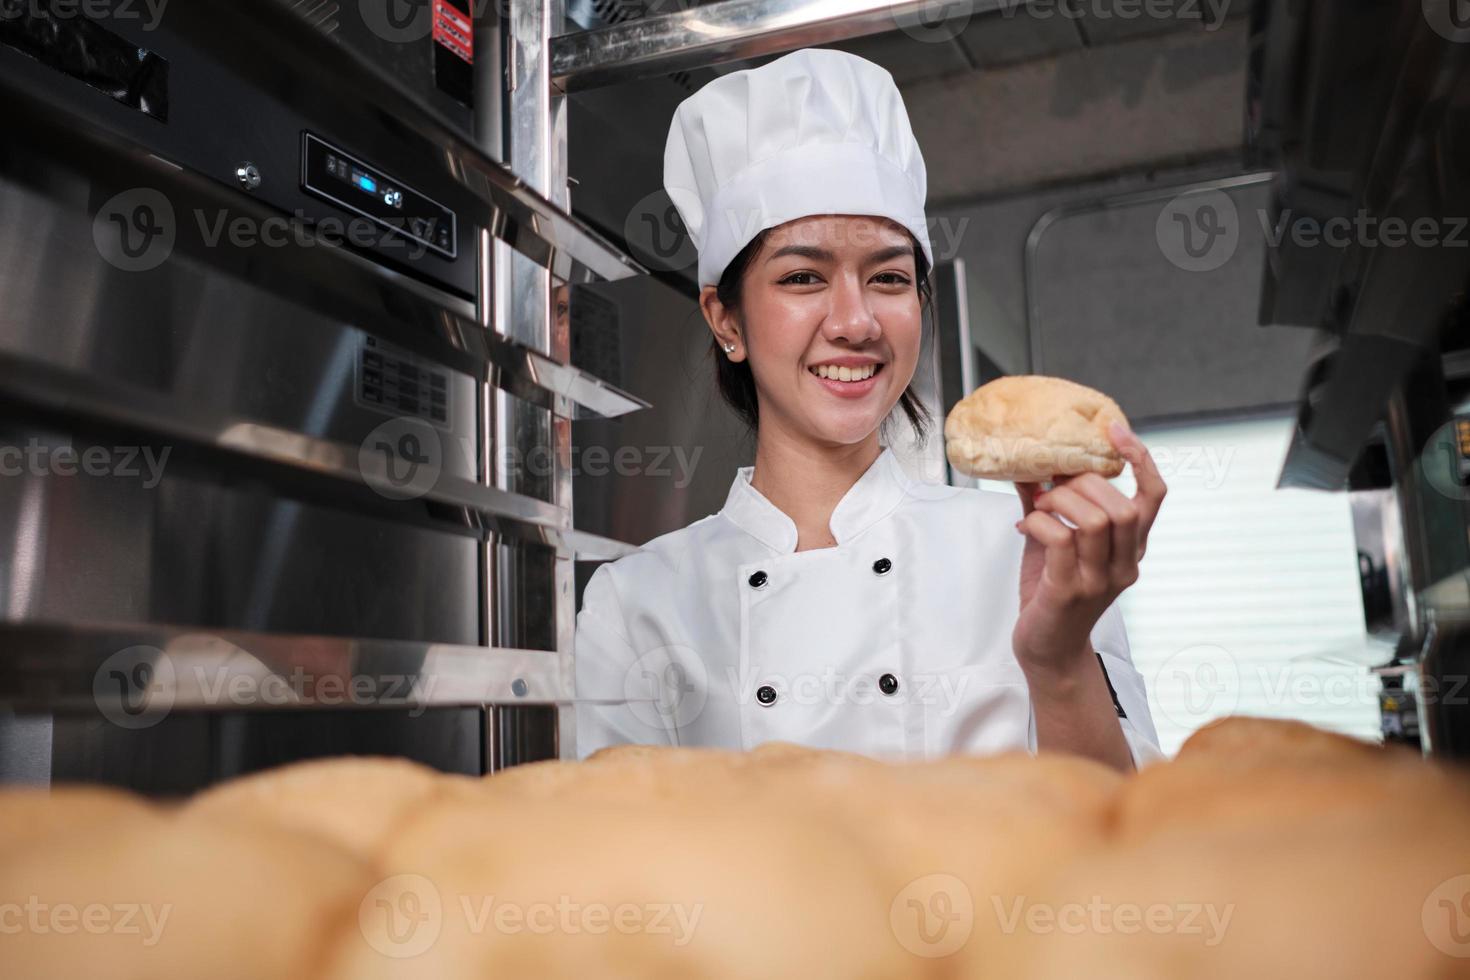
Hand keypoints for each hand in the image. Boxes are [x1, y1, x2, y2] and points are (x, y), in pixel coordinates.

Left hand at [1012, 421, 1166, 673]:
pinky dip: (1039, 523)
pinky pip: (1061, 540)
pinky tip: (1024, 527)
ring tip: (1038, 506)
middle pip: (1122, 506)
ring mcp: (1099, 580)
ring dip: (1060, 502)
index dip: (1141, 459)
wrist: (1046, 651)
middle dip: (1083, 484)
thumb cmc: (1052, 593)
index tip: (1115, 430)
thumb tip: (1028, 464)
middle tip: (1052, 486)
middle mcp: (1124, 564)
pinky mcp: (1069, 591)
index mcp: (1130, 549)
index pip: (1154, 496)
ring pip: (1096, 520)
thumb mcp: (1055, 544)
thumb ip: (1048, 505)